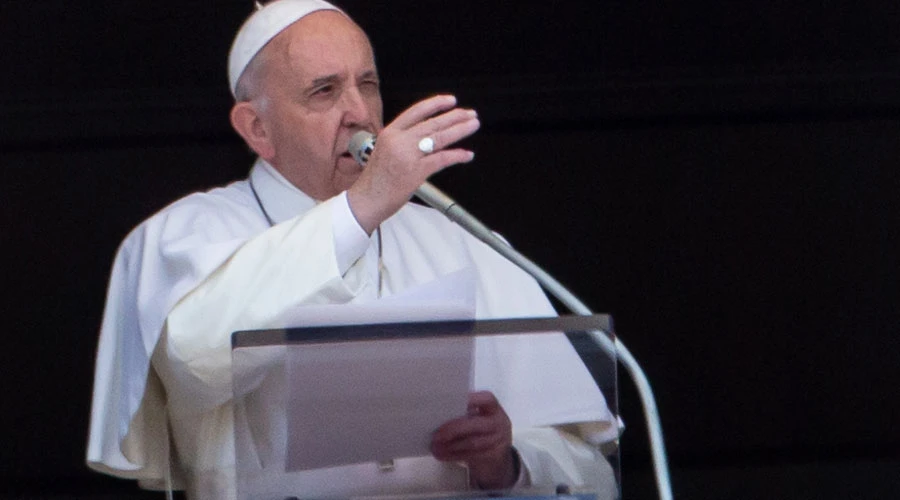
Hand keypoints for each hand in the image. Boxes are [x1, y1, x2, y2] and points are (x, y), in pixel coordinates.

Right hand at [347, 94, 479, 233]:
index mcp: (390, 132)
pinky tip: (467, 155)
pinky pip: (442, 159)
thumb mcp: (384, 150)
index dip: (436, 104)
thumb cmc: (375, 179)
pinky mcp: (417, 171)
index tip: (451, 101)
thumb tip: (426, 135)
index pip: (417, 111)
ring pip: (440, 137)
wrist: (366, 199)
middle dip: (455, 117)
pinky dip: (457, 156)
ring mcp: (408, 155)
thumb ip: (402, 140)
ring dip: (460, 130)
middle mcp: (399, 140)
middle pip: (433, 123)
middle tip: (470, 114)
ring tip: (473, 125)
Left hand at [431, 391, 517, 489]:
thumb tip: (437, 415)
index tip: (450, 402)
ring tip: (435, 446)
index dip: (470, 400)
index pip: (485, 399)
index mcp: (493, 408)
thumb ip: (463, 414)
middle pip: (476, 424)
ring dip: (450, 445)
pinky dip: (453, 455)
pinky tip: (442, 454)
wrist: (497, 458)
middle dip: (453, 429)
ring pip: (472, 442)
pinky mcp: (494, 457)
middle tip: (436, 434)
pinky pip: (471, 456)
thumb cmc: (480, 432)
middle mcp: (499, 422)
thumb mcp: (476, 419)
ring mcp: (498, 441)